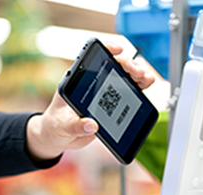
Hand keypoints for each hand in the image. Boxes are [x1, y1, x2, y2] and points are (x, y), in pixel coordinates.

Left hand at [26, 42, 154, 160]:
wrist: (59, 136)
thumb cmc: (55, 125)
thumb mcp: (63, 126)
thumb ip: (75, 125)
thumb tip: (91, 125)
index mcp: (76, 80)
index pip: (92, 57)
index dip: (106, 49)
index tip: (118, 49)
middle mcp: (91, 82)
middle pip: (112, 66)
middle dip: (128, 66)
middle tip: (139, 73)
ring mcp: (101, 92)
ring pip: (122, 77)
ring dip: (137, 75)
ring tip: (147, 79)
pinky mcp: (109, 104)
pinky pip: (126, 92)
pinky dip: (137, 88)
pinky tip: (145, 87)